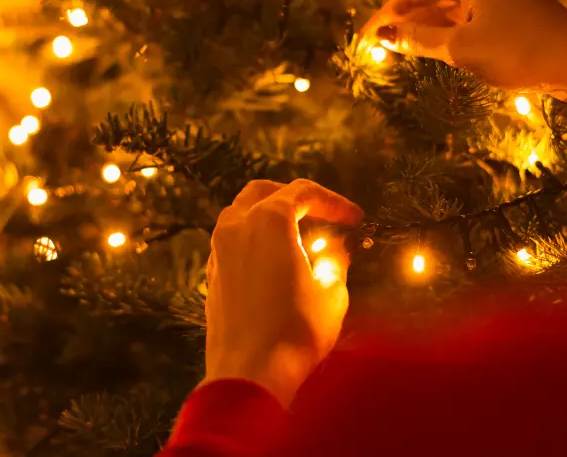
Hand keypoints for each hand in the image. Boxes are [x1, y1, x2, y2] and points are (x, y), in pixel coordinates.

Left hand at [204, 179, 363, 406]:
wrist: (248, 373)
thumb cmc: (296, 330)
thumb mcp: (332, 293)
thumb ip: (335, 261)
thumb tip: (336, 250)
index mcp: (268, 220)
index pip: (304, 192)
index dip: (334, 202)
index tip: (354, 218)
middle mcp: (236, 225)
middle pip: (264, 192)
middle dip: (295, 198)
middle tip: (321, 215)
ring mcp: (218, 249)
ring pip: (242, 213)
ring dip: (271, 217)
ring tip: (299, 238)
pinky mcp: (212, 274)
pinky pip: (233, 240)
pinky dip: (255, 239)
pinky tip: (276, 262)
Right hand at [360, 0, 566, 116]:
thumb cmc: (517, 50)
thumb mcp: (458, 47)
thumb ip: (416, 39)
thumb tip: (381, 35)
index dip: (385, 18)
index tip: (362, 40)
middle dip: (403, 22)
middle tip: (375, 47)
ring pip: (451, 8)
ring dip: (425, 29)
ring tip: (397, 50)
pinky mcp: (515, 6)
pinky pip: (471, 16)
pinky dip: (450, 32)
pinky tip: (434, 48)